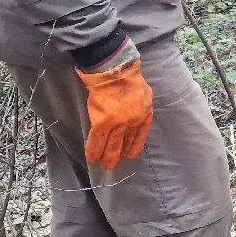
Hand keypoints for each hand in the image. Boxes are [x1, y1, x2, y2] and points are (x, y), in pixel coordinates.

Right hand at [76, 52, 153, 169]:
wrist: (115, 71)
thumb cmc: (129, 78)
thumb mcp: (145, 94)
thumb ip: (142, 107)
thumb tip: (137, 116)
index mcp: (144, 116)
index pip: (139, 138)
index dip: (132, 148)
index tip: (128, 155)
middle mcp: (133, 123)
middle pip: (124, 144)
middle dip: (117, 157)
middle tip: (112, 165)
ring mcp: (118, 124)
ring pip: (110, 146)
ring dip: (105, 157)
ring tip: (102, 165)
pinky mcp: (102, 122)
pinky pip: (96, 140)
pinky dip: (93, 150)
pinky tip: (91, 158)